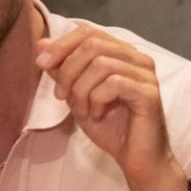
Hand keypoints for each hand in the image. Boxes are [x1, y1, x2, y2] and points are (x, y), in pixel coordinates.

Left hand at [36, 25, 179, 190]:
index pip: (88, 32)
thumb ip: (62, 69)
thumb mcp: (77, 95)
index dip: (61, 44)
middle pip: (92, 44)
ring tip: (81, 110)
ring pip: (101, 64)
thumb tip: (41, 43)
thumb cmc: (111, 127)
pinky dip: (97, 99)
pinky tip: (97, 114)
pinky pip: (114, 83)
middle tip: (61, 95)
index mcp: (122, 54)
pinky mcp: (149, 94)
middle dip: (68, 70)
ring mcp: (146, 75)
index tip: (41, 64)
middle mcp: (138, 59)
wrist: (136, 159)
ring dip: (81, 89)